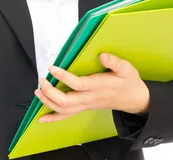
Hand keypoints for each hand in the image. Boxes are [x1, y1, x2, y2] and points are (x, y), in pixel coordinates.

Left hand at [35, 53, 149, 122]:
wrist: (134, 99)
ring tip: (38, 90)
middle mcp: (90, 98)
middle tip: (42, 79)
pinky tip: (42, 118)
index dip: (62, 76)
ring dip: (47, 101)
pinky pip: (67, 116)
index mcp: (99, 86)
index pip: (77, 84)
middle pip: (66, 101)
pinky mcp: (84, 108)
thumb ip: (114, 62)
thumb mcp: (127, 69)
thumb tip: (102, 56)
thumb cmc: (129, 82)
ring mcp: (86, 105)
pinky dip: (53, 118)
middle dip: (49, 91)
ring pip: (63, 109)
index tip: (52, 68)